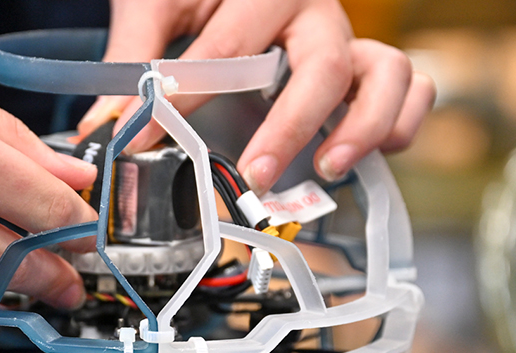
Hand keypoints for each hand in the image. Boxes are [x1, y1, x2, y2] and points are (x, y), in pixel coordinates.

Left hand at [78, 0, 434, 194]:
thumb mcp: (158, 4)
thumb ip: (133, 60)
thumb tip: (101, 126)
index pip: (224, 50)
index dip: (180, 98)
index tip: (141, 139)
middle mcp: (316, 12)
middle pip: (322, 66)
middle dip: (291, 125)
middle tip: (257, 172)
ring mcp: (348, 39)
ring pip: (387, 74)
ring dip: (364, 126)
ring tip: (329, 169)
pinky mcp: (367, 67)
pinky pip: (413, 87)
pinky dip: (404, 121)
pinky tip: (367, 155)